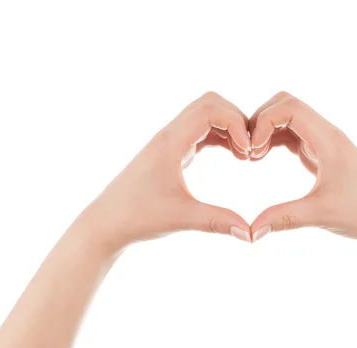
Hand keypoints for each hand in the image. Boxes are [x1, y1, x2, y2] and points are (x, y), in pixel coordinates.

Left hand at [80, 92, 252, 252]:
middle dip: (236, 120)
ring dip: (229, 127)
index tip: (248, 151)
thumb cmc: (136, 217)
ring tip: (245, 155)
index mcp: (170, 142)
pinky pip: (200, 132)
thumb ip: (218, 222)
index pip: (210, 110)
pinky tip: (232, 156)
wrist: (106, 223)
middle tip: (250, 149)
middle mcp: (169, 135)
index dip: (236, 123)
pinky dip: (220, 137)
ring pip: (205, 116)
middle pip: (209, 103)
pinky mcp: (171, 152)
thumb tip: (251, 233)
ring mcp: (169, 142)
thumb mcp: (181, 218)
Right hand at [249, 92, 356, 247]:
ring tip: (252, 158)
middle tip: (248, 150)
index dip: (264, 121)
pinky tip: (263, 160)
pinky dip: (274, 141)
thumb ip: (282, 219)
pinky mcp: (323, 155)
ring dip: (267, 130)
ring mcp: (325, 144)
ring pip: (289, 119)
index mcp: (329, 139)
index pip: (290, 107)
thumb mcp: (320, 215)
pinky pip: (293, 136)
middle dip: (261, 120)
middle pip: (287, 104)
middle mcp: (327, 135)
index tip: (252, 151)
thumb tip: (249, 232)